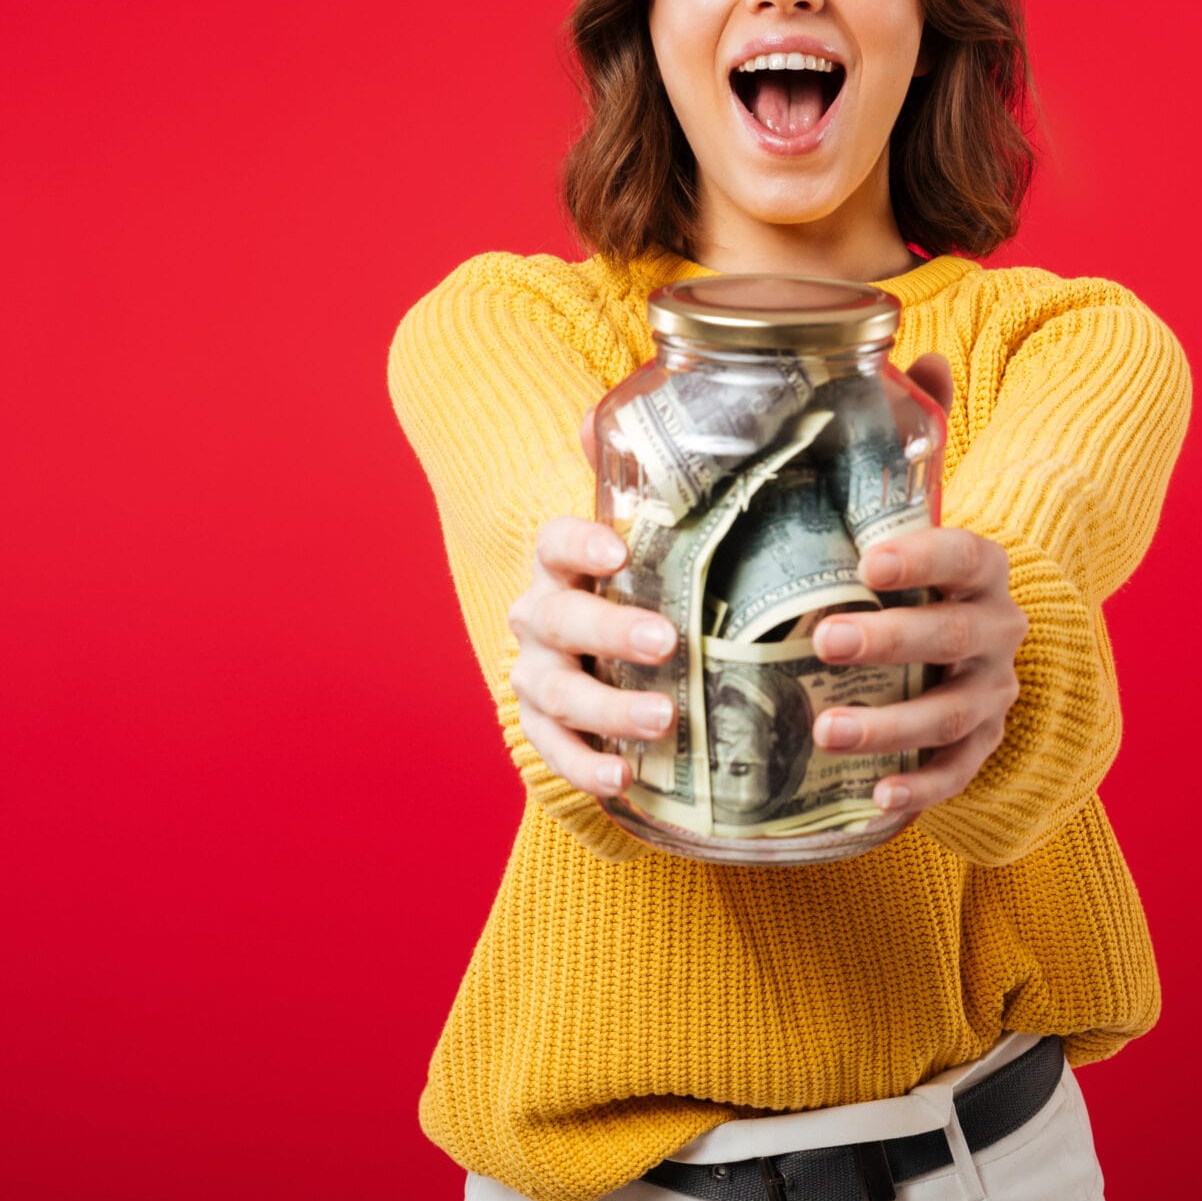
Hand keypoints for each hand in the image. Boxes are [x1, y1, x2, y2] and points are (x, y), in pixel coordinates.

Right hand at [506, 515, 677, 801]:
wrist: (590, 654)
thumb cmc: (635, 593)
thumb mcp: (648, 545)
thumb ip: (654, 496)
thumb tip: (644, 421)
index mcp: (560, 568)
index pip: (555, 543)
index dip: (581, 544)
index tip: (619, 552)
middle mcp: (538, 618)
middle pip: (560, 619)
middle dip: (611, 631)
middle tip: (665, 643)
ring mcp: (536, 676)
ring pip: (559, 691)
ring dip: (608, 707)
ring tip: (662, 718)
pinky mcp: (541, 728)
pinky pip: (554, 751)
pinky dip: (585, 767)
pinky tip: (623, 778)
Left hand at [808, 354, 1027, 817]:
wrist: (973, 644)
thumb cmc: (921, 570)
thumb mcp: (920, 502)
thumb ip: (917, 431)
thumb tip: (914, 345)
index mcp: (983, 567)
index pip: (967, 555)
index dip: (925, 558)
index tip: (869, 559)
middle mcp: (997, 631)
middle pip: (956, 638)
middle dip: (893, 640)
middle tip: (825, 639)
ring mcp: (991, 695)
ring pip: (952, 715)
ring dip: (890, 726)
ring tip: (825, 731)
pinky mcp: (976, 750)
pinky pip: (954, 776)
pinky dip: (917, 790)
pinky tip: (871, 799)